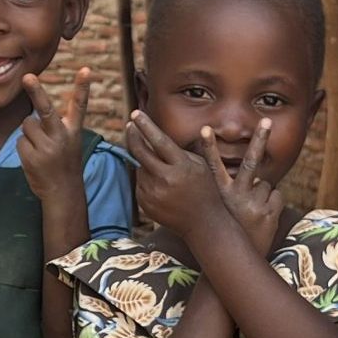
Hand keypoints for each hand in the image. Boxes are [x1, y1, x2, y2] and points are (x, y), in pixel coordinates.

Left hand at [18, 67, 89, 204]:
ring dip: (29, 133)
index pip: (79, 105)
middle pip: (45, 109)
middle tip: (27, 77)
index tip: (85, 69)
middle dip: (36, 92)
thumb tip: (30, 117)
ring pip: (27, 124)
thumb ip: (55, 126)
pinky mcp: (32, 157)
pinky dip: (24, 148)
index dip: (82, 87)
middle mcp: (61, 137)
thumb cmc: (64, 163)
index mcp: (73, 131)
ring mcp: (46, 148)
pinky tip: (34, 159)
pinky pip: (20, 141)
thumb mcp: (68, 142)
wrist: (63, 192)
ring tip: (40, 149)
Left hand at [125, 110, 226, 241]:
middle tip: (130, 125)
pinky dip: (146, 178)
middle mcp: (165, 180)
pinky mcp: (146, 204)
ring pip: (140, 167)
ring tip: (162, 167)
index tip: (136, 113)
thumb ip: (180, 150)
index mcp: (181, 167)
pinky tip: (161, 183)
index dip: (146, 125)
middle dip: (133, 135)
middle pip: (140, 152)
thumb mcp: (201, 165)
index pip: (159, 141)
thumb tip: (158, 133)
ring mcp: (153, 193)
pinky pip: (140, 183)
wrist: (205, 224)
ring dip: (145, 162)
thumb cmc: (206, 189)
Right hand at [205, 118, 282, 255]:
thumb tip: (256, 176)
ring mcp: (253, 204)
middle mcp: (236, 197)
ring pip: (266, 184)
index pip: (213, 167)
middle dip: (260, 139)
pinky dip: (272, 204)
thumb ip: (227, 193)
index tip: (205, 130)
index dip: (208, 148)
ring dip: (262, 194)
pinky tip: (263, 218)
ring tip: (252, 212)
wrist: (235, 261)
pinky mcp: (269, 213)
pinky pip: (277, 196)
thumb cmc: (226, 232)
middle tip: (267, 121)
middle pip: (250, 163)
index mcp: (219, 194)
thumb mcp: (218, 212)